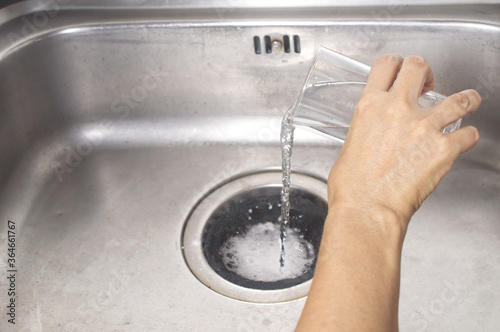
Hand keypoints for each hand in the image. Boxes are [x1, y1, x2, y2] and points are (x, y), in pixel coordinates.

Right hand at [328, 54, 480, 226]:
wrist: (367, 209)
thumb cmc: (352, 187)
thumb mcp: (349, 146)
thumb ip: (366, 129)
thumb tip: (374, 133)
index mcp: (370, 106)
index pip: (386, 65)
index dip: (397, 63)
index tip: (402, 70)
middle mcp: (397, 109)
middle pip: (419, 67)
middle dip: (427, 73)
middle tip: (429, 84)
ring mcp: (424, 127)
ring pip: (460, 97)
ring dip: (466, 99)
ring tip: (467, 102)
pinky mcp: (444, 149)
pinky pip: (469, 134)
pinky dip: (468, 136)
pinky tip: (462, 140)